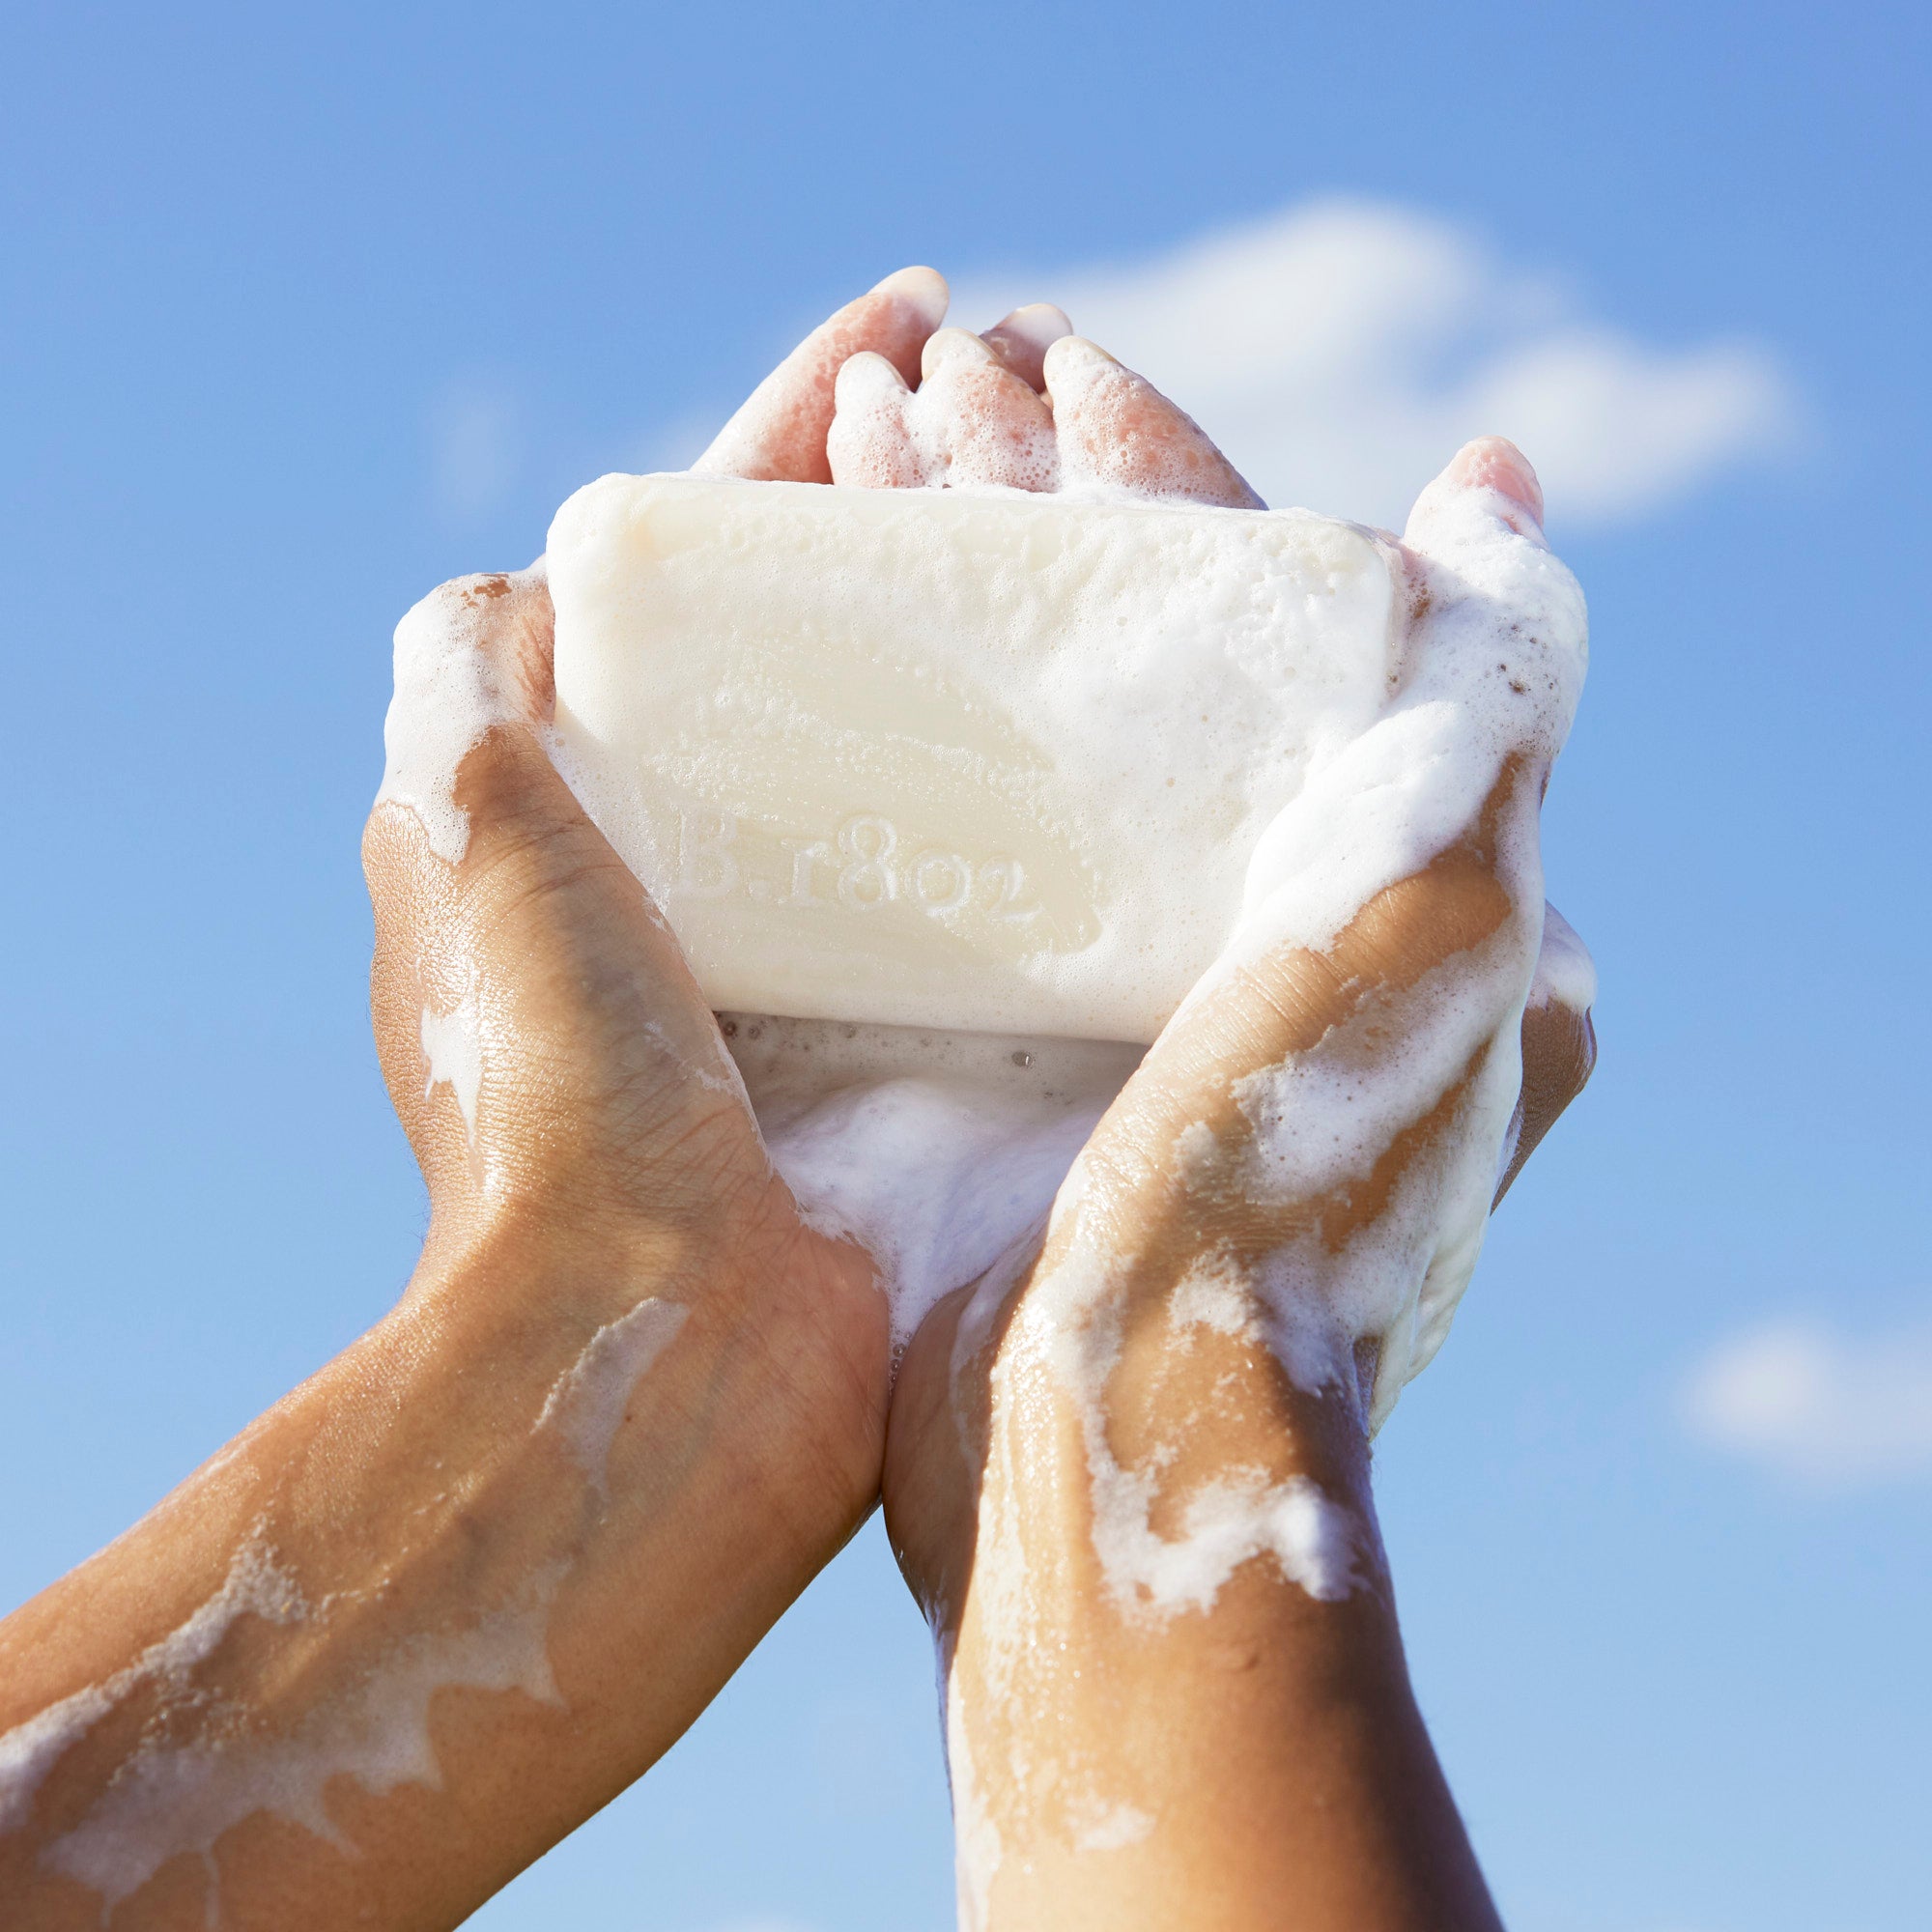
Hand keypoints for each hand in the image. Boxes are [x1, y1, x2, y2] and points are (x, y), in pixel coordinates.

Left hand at [0, 272, 954, 1931]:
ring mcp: (864, 944)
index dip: (808, 415)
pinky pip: (1046, 848)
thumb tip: (509, 575)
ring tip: (1112, 478)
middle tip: (1038, 384)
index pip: (722, 552)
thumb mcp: (460, 840)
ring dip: (1026, 595)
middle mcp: (748, 862)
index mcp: (623, 794)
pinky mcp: (966, 1022)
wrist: (671, 1360)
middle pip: (856, 619)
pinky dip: (1095, 759)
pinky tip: (1174, 682)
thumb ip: (468, 678)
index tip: (916, 316)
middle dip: (940, 491)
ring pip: (961, 720)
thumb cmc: (557, 1103)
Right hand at [851, 324, 1594, 1929]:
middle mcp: (1226, 912)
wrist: (1114, 1451)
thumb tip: (1501, 492)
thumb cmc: (1283, 1192)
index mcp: (1342, 861)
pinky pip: (917, 844)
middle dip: (1024, 503)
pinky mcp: (971, 1047)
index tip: (1034, 363)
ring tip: (844, 461)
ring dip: (935, 588)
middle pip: (1119, 650)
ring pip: (1008, 729)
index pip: (1259, 600)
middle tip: (916, 391)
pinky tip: (779, 656)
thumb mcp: (1440, 921)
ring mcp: (1093, 982)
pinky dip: (863, 734)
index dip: (1153, 466)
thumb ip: (1489, 705)